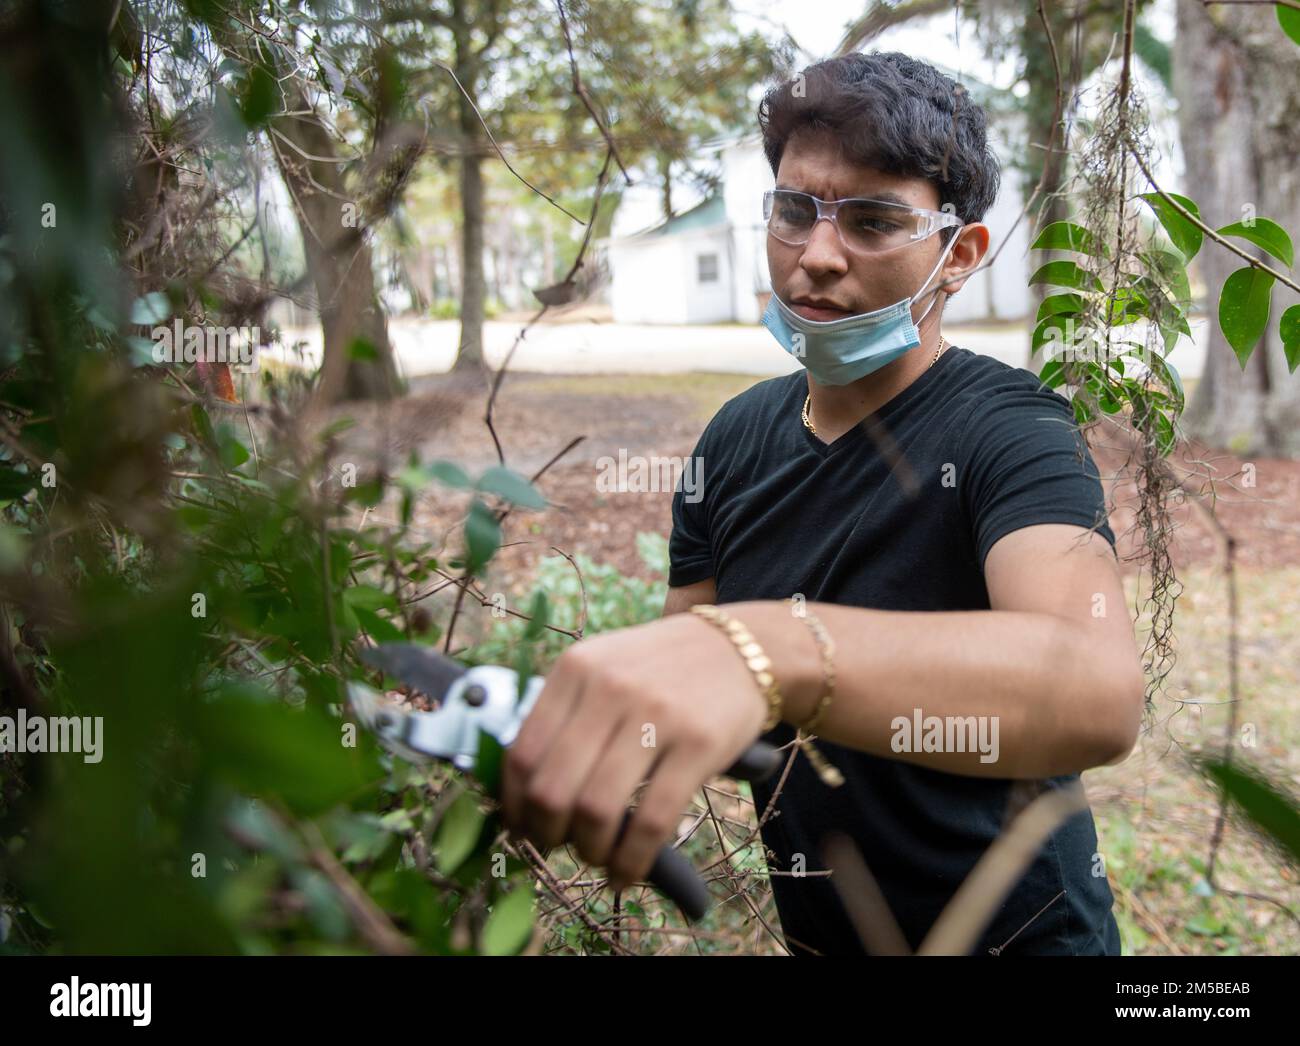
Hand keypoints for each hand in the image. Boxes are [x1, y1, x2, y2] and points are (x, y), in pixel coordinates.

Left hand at [499, 610, 768, 893]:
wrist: (742, 648)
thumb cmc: (661, 669)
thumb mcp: (604, 668)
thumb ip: (564, 715)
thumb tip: (522, 792)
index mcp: (576, 668)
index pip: (522, 753)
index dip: (514, 804)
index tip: (521, 826)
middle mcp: (610, 687)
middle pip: (552, 788)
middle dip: (546, 833)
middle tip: (557, 845)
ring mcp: (656, 715)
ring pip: (597, 809)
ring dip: (589, 850)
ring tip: (597, 856)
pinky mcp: (699, 744)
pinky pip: (652, 821)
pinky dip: (631, 860)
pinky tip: (627, 871)